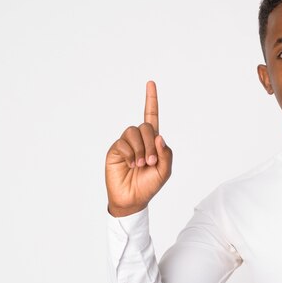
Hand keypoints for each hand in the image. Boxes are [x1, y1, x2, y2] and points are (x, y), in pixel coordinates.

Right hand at [105, 81, 172, 216]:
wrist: (132, 199)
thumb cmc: (149, 185)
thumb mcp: (165, 171)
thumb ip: (166, 154)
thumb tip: (160, 137)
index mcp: (152, 141)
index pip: (151, 116)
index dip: (151, 100)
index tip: (150, 83)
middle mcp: (139, 139)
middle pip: (145, 126)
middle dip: (150, 144)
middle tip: (150, 162)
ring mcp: (126, 143)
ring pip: (133, 132)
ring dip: (140, 150)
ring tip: (140, 165)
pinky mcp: (115, 149)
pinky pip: (123, 143)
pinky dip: (129, 154)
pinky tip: (129, 164)